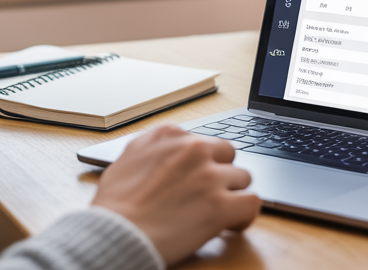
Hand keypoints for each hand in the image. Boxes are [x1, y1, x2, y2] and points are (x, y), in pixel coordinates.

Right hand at [91, 125, 261, 264]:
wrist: (115, 234)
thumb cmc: (114, 206)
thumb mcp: (126, 160)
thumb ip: (151, 150)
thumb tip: (162, 155)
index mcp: (169, 135)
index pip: (202, 140)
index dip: (201, 162)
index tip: (194, 178)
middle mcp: (192, 149)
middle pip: (227, 154)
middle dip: (221, 173)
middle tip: (208, 194)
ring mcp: (209, 176)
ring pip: (243, 177)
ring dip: (233, 194)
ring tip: (219, 212)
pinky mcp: (221, 206)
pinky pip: (253, 202)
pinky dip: (245, 215)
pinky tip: (232, 224)